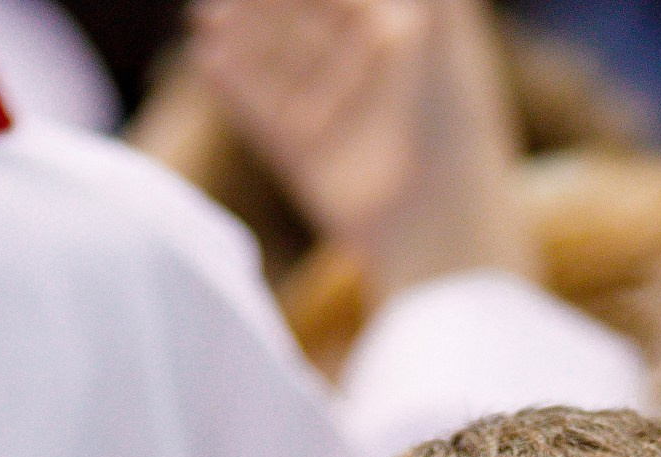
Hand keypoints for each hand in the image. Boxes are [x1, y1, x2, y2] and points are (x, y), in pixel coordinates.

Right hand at [187, 0, 533, 298]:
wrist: (442, 231)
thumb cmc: (454, 120)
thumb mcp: (441, 19)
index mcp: (406, 34)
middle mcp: (370, 71)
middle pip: (305, 15)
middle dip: (268, 3)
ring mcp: (337, 115)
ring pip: (280, 58)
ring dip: (243, 32)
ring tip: (206, 13)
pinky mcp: (310, 161)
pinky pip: (263, 112)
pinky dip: (236, 86)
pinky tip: (207, 58)